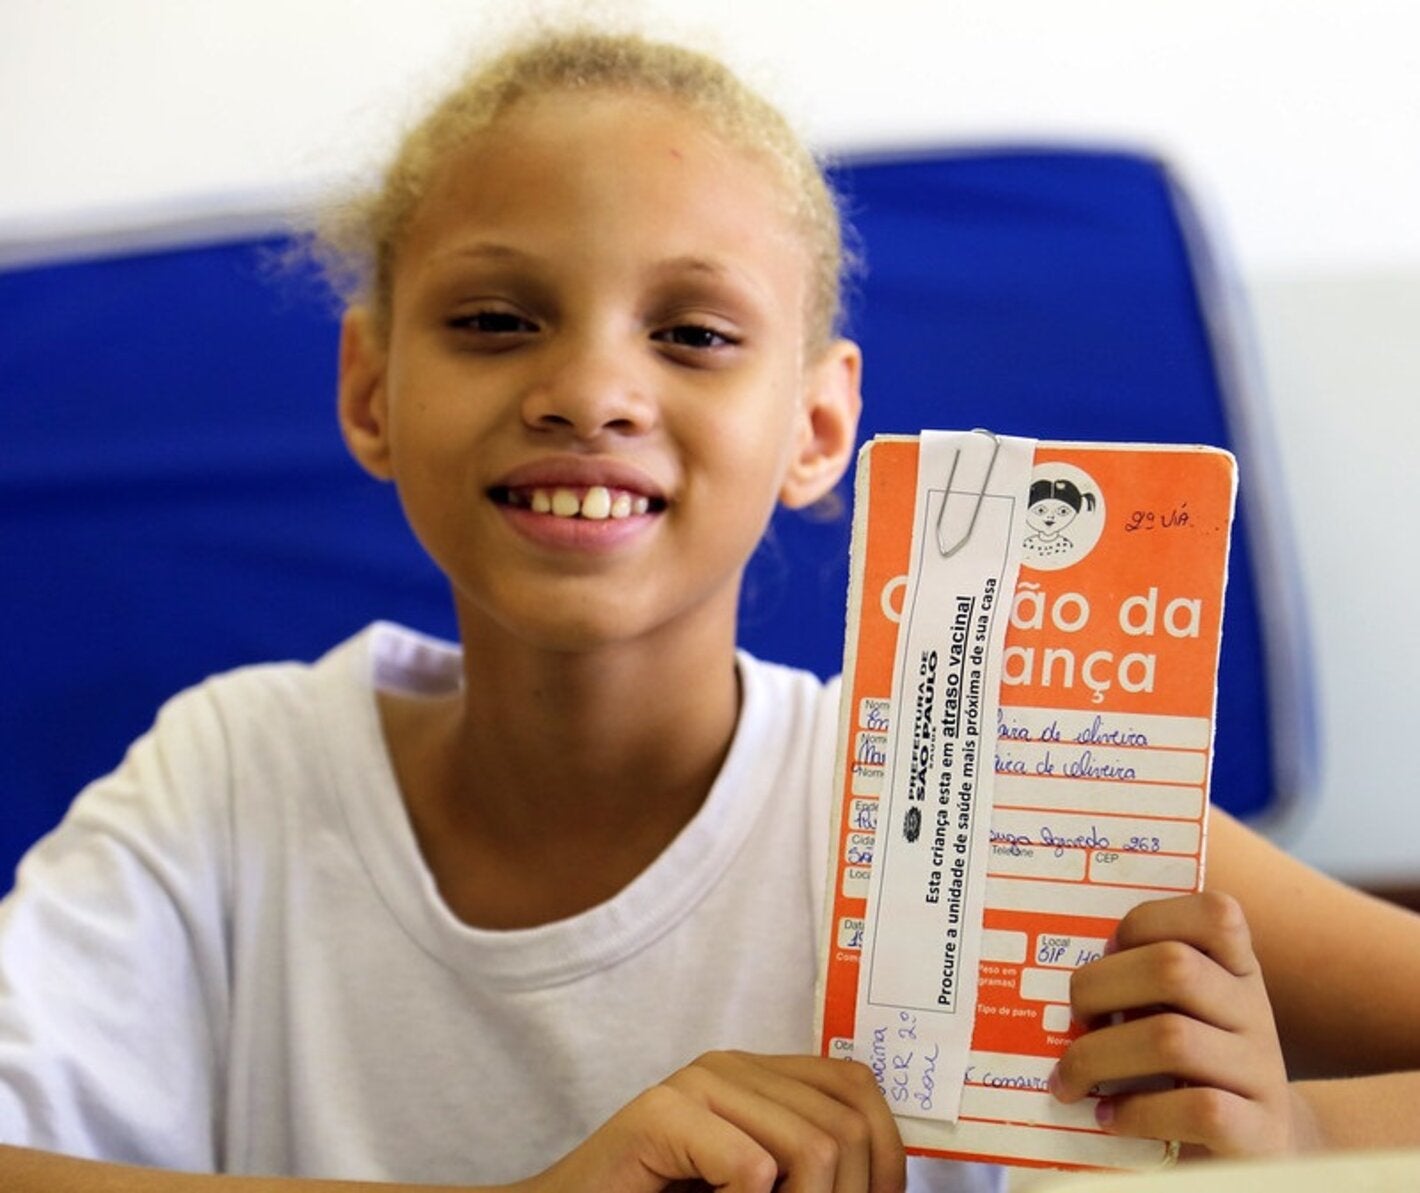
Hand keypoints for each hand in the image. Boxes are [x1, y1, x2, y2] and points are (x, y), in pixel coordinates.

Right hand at [524, 1051, 905, 1192]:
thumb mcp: (752, 1187)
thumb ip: (805, 1171)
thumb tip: (885, 1186)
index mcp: (756, 1077)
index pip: (857, 1088)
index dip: (887, 1157)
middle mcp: (729, 1067)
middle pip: (847, 1125)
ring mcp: (693, 1085)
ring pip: (814, 1148)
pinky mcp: (659, 1115)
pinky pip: (752, 1168)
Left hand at [1049, 891, 1308, 1157]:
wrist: (1267, 1148)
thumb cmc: (1195, 1068)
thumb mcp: (1181, 1011)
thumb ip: (1141, 982)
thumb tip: (1055, 974)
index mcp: (1236, 970)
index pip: (1214, 913)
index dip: (1146, 921)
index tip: (1106, 951)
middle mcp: (1255, 1012)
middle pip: (1175, 968)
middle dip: (1099, 986)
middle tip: (1074, 1017)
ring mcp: (1261, 1072)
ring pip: (1172, 1038)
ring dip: (1098, 1057)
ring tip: (1070, 1080)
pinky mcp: (1260, 1132)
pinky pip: (1198, 1108)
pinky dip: (1137, 1112)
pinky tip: (1109, 1117)